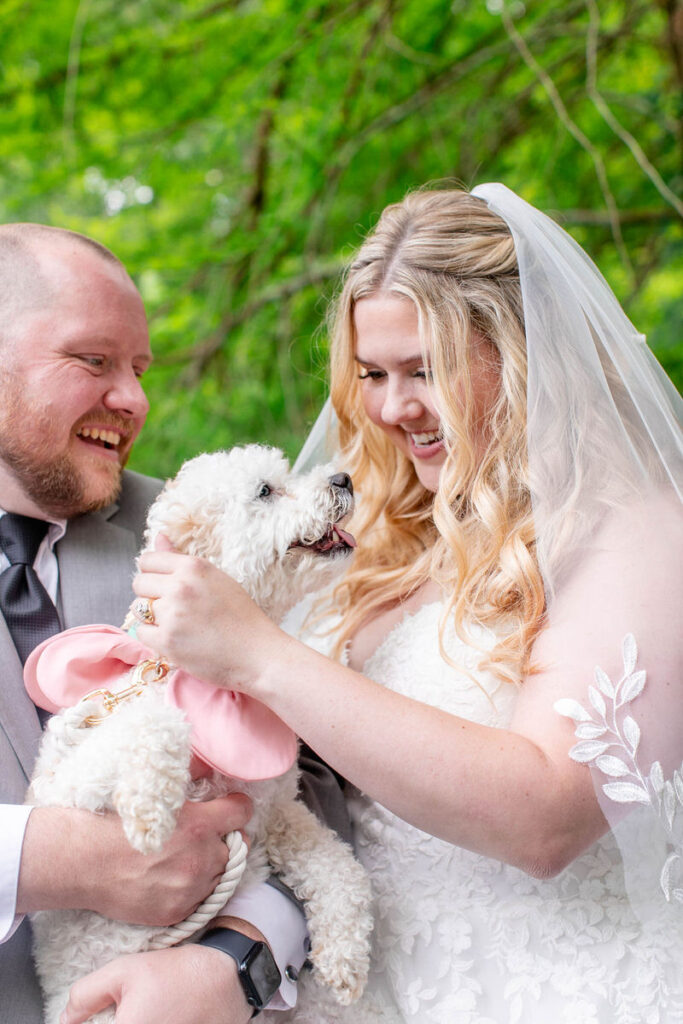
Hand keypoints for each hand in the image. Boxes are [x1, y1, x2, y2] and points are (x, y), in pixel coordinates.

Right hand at [18, 795, 251, 924]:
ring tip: (182, 861)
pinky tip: (169, 880)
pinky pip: (199, 899)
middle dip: (223, 840)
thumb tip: (208, 775)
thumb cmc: (116, 822)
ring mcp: (191, 888)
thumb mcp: (157, 795)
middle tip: (203, 838)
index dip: (237, 807)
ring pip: (219, 875)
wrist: (86, 861)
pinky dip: (191, 890)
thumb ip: (189, 794)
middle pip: (236, 847)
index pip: (242, 812)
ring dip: (209, 867)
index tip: (232, 808)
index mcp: (200, 824)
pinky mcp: (178, 911)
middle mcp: (202, 857)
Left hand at [59, 944, 252, 1023]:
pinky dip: (152, 1023)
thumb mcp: (125, 971)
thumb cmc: (176, 973)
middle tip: (124, 1010)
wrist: (226, 981)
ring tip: (146, 1011)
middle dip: (113, 1021)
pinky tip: (160, 1017)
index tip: (98, 1014)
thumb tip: (66, 1018)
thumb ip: (86, 995)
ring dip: (133, 1021)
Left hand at [132, 545, 281, 693]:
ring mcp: (171, 614)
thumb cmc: (241, 616)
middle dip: (150, 595)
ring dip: (151, 617)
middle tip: (172, 608)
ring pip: (138, 609)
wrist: (257, 652)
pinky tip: (175, 638)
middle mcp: (180, 587)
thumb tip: (158, 537)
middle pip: (139, 584)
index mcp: (193, 567)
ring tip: (176, 624)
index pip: (148, 560)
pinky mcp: (166, 641)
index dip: (151, 573)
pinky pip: (141, 633)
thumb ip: (181, 560)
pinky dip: (154, 637)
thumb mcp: (215, 578)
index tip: (161, 584)